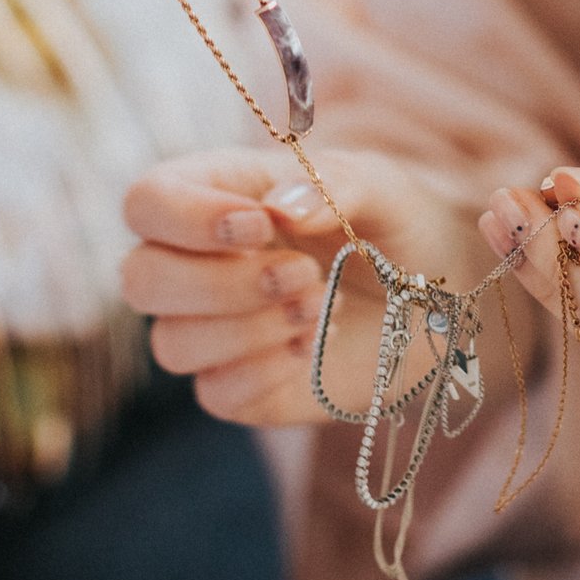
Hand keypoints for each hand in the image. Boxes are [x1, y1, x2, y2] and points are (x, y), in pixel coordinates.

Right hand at [120, 146, 493, 426]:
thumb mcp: (381, 187)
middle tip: (303, 274)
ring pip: (171, 345)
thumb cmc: (395, 223)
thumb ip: (333, 185)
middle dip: (221, 282)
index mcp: (215, 195)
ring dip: (249, 329)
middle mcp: (196, 263)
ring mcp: (212, 330)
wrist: (439, 295)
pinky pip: (213, 394)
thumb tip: (279, 209)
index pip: (146, 202)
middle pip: (140, 279)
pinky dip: (264, 371)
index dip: (186, 217)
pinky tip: (314, 347)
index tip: (260, 225)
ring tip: (323, 305)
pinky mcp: (239, 387)